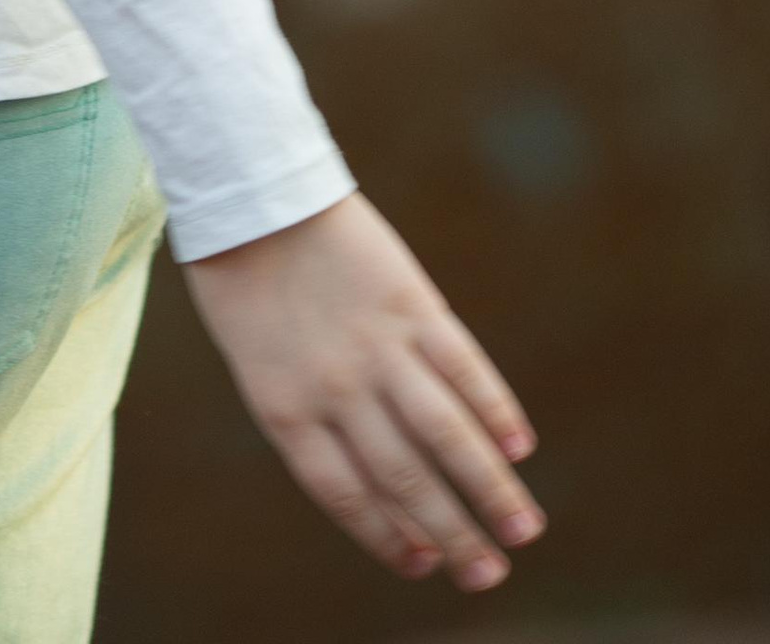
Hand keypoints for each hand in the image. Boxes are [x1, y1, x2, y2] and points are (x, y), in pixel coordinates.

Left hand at [183, 190, 541, 594]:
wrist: (253, 192)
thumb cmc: (246, 282)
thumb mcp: (259, 361)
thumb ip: (310, 414)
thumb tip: (377, 471)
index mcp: (286, 412)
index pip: (347, 496)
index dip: (388, 536)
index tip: (425, 565)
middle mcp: (335, 389)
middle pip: (404, 478)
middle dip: (451, 534)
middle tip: (488, 577)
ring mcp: (376, 345)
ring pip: (444, 433)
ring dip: (488, 487)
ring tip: (523, 530)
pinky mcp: (409, 301)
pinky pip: (461, 365)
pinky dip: (494, 407)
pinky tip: (518, 445)